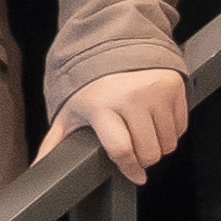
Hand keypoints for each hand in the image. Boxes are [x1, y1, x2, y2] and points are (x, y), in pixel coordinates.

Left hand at [40, 66, 188, 179]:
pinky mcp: (174, 86)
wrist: (115, 44)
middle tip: (136, 152)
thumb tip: (39, 168)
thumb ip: (55, 141)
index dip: (130, 168)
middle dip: (143, 159)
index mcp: (103, 106)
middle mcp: (131, 98)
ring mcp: (156, 92)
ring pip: (168, 142)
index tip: (135, 176)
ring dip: (159, 146)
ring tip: (146, 135)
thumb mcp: (71, 110)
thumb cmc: (91, 82)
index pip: (121, 150)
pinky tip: (157, 122)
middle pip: (148, 151)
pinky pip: (181, 126)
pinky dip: (171, 131)